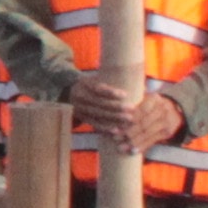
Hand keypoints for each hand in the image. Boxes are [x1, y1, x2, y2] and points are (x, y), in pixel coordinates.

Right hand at [62, 71, 177, 143]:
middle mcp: (80, 96)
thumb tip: (139, 83)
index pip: (98, 88)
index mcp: (84, 83)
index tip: (125, 94)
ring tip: (129, 119)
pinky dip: (105, 128)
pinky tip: (116, 130)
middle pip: (100, 103)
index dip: (111, 92)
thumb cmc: (91, 84)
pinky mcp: (81, 118)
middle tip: (132, 109)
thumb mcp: (96, 78)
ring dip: (114, 118)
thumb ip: (112, 80)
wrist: (68, 92)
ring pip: (98, 114)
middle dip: (117, 107)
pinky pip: (94, 124)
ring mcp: (80, 108)